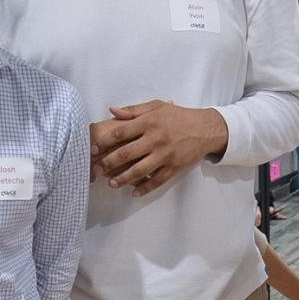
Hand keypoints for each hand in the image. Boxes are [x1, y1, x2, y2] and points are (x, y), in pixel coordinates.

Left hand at [92, 101, 227, 194]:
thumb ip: (133, 110)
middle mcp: (155, 139)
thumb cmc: (178, 116)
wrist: (205, 128)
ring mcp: (164, 155)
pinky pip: (156, 181)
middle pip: (126, 154)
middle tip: (97, 169)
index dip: (104, 142)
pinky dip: (144, 188)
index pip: (120, 133)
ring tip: (111, 183)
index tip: (93, 149)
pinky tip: (134, 193)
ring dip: (122, 179)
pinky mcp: (174, 167)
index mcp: (148, 122)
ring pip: (139, 171)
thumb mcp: (156, 106)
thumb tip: (112, 110)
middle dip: (108, 163)